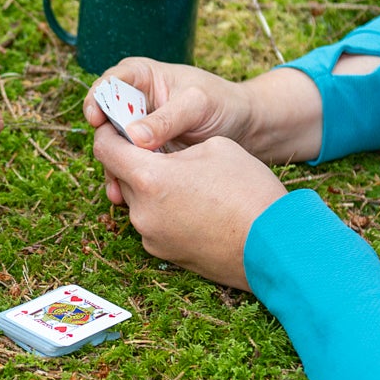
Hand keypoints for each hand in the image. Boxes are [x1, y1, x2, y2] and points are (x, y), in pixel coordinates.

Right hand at [83, 61, 323, 189]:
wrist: (246, 127)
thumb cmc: (223, 103)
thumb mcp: (197, 105)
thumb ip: (166, 119)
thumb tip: (133, 136)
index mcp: (141, 77)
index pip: (108, 84)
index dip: (97, 100)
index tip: (96, 119)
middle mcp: (133, 102)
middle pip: (104, 120)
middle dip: (104, 141)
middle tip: (108, 160)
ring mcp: (137, 129)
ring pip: (112, 147)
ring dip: (113, 166)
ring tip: (117, 188)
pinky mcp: (145, 153)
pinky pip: (127, 165)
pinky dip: (125, 179)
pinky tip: (126, 197)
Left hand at [92, 126, 286, 290]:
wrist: (276, 246)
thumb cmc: (249, 191)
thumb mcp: (215, 147)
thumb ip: (174, 145)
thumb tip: (159, 152)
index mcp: (149, 177)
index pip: (104, 148)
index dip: (109, 131)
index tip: (120, 125)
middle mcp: (141, 211)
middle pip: (120, 176)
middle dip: (134, 161)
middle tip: (160, 152)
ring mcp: (150, 236)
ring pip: (138, 201)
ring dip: (152, 188)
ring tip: (187, 183)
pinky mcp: (163, 254)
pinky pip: (153, 224)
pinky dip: (164, 212)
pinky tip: (195, 207)